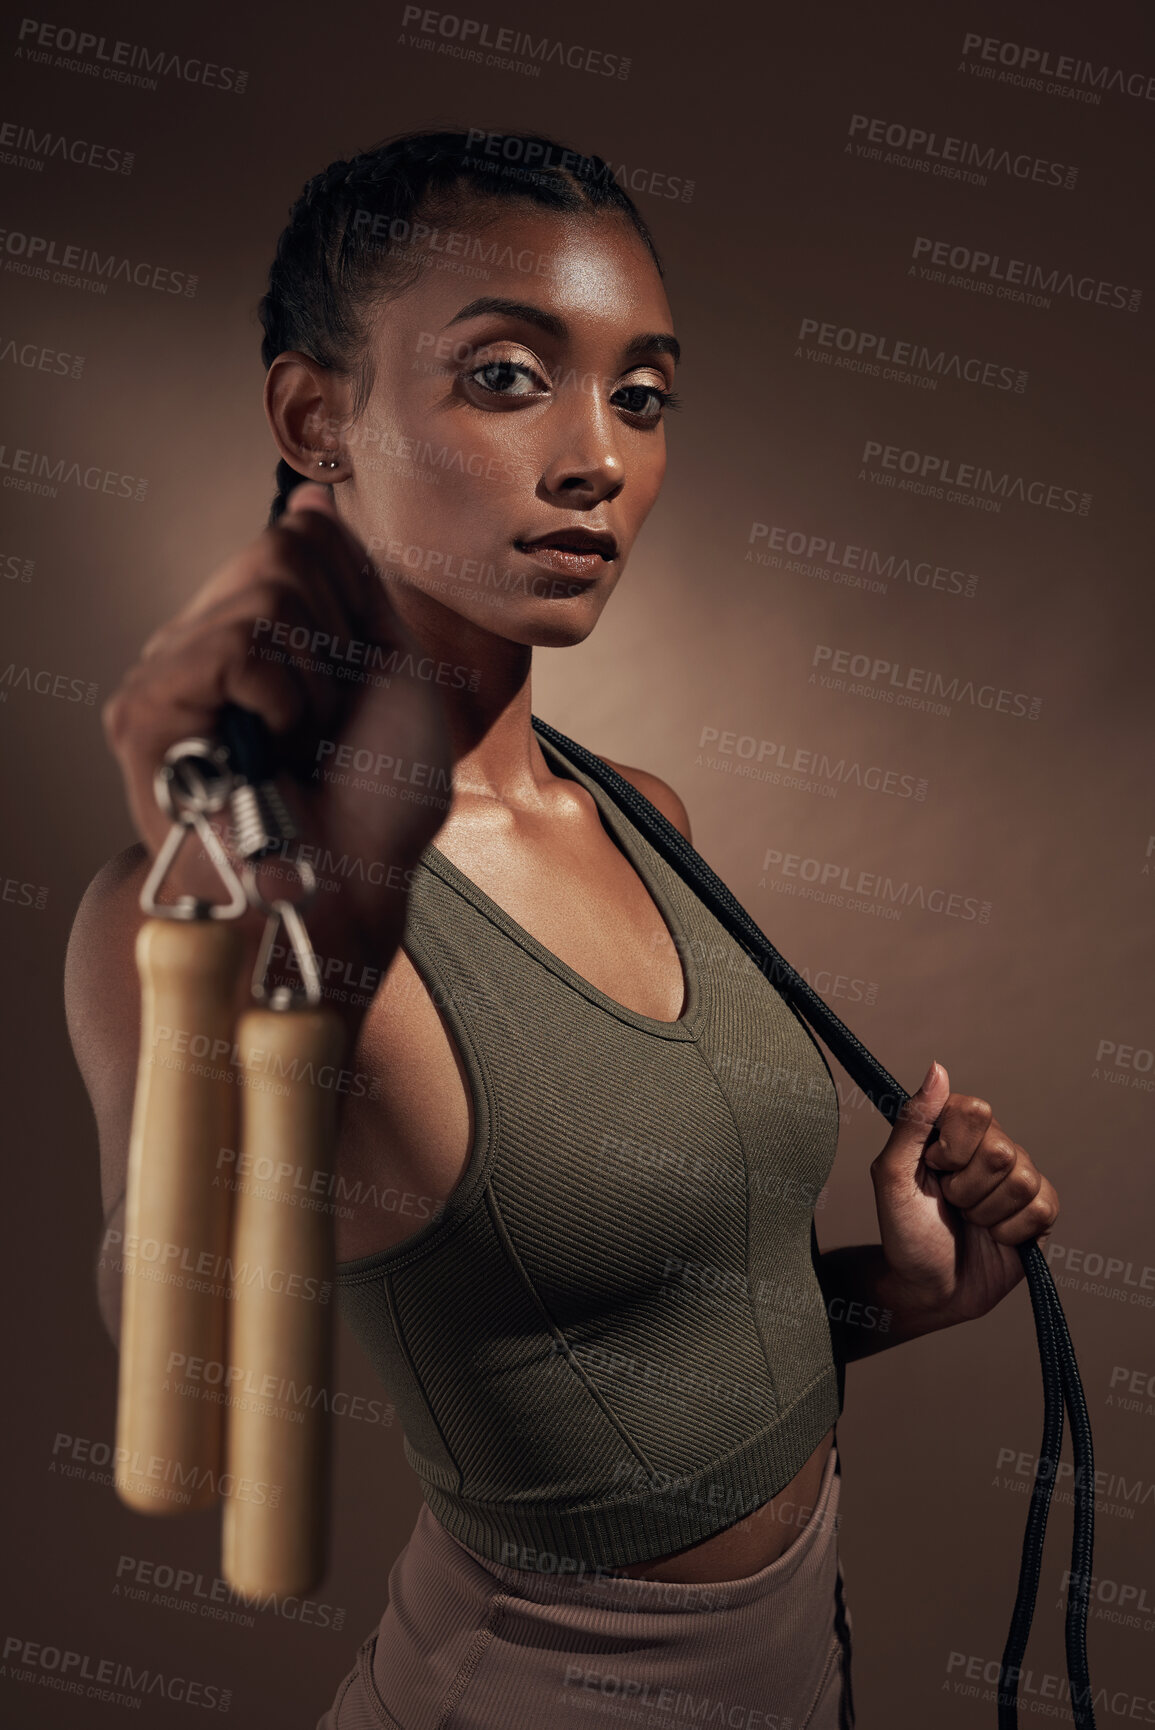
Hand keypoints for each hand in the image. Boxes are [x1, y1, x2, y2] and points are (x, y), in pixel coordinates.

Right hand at [102, 484, 453, 968]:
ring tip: (301, 745)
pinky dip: (287, 697)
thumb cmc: (379, 803)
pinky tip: (273, 751)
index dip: (356, 607)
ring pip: (270, 589)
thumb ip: (351, 581)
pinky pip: (242, 639)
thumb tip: (310, 494)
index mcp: (254, 636)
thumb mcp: (391, 668)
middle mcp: (201, 645)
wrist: (350, 887)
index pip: (302, 536)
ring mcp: (168, 672)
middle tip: (329, 724)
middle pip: (286, 548)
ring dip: (319, 679)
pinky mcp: (147, 705)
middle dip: (342, 640)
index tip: (355, 690)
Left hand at [869, 1061, 1059, 1328]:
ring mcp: (1018, 1178)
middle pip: (1000, 1150)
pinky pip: (1043, 1208)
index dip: (952, 1148)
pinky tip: (994, 1237)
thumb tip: (938, 1068)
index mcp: (956, 1131)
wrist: (928, 1289)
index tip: (932, 1169)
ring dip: (985, 1213)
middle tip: (949, 1203)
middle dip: (965, 1189)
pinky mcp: (1039, 1212)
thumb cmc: (905, 1233)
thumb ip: (912, 1122)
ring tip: (969, 1221)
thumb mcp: (892, 1177)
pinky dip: (1010, 1231)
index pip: (975, 1110)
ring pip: (1021, 1180)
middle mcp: (991, 1147)